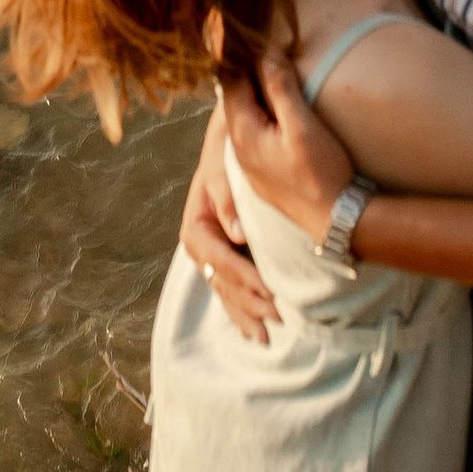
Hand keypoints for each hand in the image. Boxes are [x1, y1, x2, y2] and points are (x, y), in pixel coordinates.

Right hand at [180, 102, 274, 343]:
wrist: (236, 135)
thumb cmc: (230, 148)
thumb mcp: (223, 165)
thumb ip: (227, 196)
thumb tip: (236, 235)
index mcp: (196, 221)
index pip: (215, 255)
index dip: (239, 273)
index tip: (267, 288)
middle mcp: (201, 240)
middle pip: (221, 279)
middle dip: (246, 300)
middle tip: (276, 317)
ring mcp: (213, 251)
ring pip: (225, 289)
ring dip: (244, 312)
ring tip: (265, 336)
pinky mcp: (226, 255)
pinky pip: (229, 287)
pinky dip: (240, 308)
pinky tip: (251, 329)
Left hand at [223, 53, 352, 240]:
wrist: (338, 222)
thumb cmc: (321, 174)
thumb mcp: (302, 125)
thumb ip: (280, 88)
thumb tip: (264, 53)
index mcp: (243, 134)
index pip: (231, 82)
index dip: (239, 55)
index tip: (245, 31)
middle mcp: (239, 150)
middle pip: (235, 98)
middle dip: (245, 71)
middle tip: (257, 43)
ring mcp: (251, 165)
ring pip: (245, 116)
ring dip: (255, 92)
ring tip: (269, 68)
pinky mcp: (266, 175)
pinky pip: (255, 133)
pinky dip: (262, 112)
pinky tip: (277, 107)